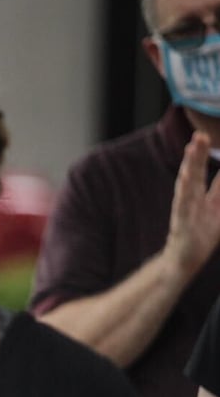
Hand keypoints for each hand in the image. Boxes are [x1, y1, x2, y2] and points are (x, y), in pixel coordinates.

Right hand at [164, 131, 219, 280]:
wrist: (183, 262)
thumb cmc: (201, 236)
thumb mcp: (217, 209)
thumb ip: (219, 189)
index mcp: (202, 195)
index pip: (205, 170)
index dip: (205, 153)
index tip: (205, 134)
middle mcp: (191, 199)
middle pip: (195, 172)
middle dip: (198, 153)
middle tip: (200, 134)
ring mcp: (185, 210)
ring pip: (188, 183)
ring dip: (190, 165)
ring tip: (193, 148)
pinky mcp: (181, 223)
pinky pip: (183, 204)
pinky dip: (184, 189)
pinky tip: (184, 177)